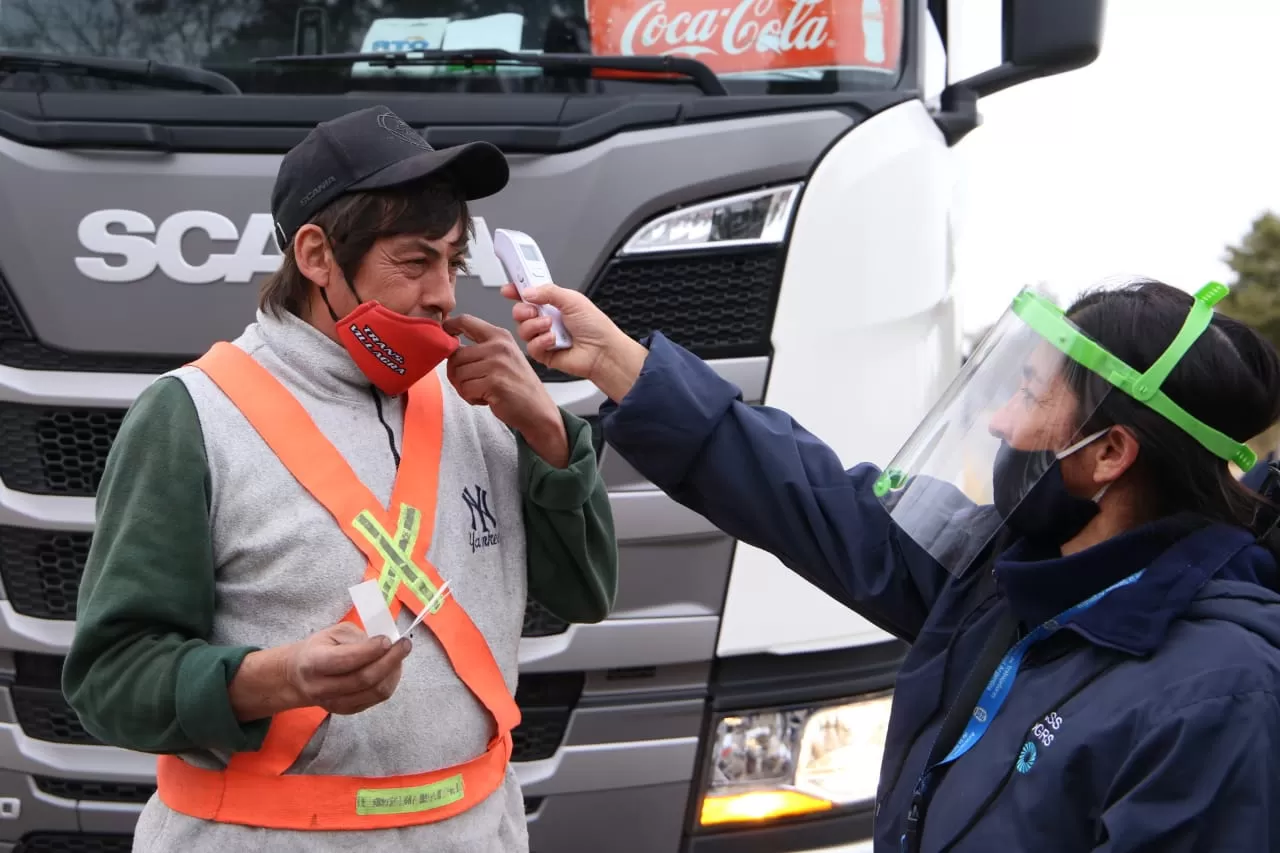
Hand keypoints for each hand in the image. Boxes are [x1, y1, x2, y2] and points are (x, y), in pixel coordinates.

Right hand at [285, 623, 410, 715]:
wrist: (299, 677)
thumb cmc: (318, 649)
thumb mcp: (332, 633)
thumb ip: (356, 637)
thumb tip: (382, 644)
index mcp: (314, 663)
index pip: (345, 660)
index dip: (370, 650)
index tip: (387, 639)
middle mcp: (322, 687)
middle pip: (364, 679)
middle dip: (390, 660)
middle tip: (405, 644)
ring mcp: (335, 703)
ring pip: (374, 692)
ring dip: (393, 672)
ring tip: (399, 655)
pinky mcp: (347, 711)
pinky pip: (376, 699)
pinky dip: (390, 682)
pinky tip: (392, 668)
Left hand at [442, 313, 568, 465]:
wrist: (537, 410)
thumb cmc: (518, 386)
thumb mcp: (503, 357)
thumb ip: (480, 348)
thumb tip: (449, 346)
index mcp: (500, 336)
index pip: (466, 321)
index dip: (448, 327)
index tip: (444, 335)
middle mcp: (499, 346)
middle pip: (455, 355)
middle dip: (456, 373)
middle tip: (471, 384)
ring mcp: (497, 364)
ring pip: (457, 373)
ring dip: (464, 387)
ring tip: (482, 391)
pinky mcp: (494, 382)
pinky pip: (465, 389)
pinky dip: (471, 397)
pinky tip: (485, 399)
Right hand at [504, 283, 647, 401]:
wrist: (603, 351)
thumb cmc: (595, 326)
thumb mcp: (572, 300)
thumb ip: (548, 291)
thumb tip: (527, 291)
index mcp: (553, 303)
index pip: (529, 294)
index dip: (516, 290)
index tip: (508, 289)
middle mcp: (546, 318)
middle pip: (520, 311)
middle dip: (522, 309)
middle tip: (534, 310)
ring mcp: (544, 336)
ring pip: (522, 329)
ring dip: (535, 326)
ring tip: (550, 326)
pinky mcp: (544, 353)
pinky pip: (530, 346)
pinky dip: (541, 341)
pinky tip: (554, 340)